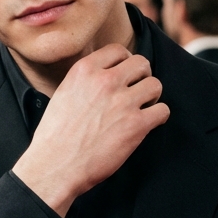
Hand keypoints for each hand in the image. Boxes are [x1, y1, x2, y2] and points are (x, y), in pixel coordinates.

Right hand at [11, 44, 168, 217]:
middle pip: (141, 63)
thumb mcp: (63, 94)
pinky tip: (147, 124)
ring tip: (142, 108)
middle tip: (135, 92)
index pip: (118, 51)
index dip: (125, 64)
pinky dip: (158, 117)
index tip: (124, 76)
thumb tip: (103, 76)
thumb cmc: (55, 136)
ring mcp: (122, 102)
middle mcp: (105, 82)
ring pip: (155, 85)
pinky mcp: (136, 125)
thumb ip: (85, 81)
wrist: (54, 166)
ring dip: (151, 97)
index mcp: (85, 71)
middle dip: (141, 77)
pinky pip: (162, 110)